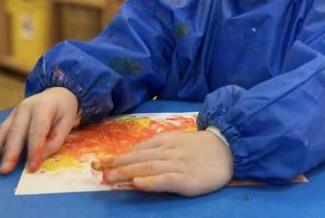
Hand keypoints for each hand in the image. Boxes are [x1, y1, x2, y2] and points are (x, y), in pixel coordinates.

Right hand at [0, 87, 78, 173]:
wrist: (56, 93)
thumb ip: (56, 140)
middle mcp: (26, 107)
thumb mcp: (67, 122)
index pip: (37, 130)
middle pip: (17, 131)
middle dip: (11, 152)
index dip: (34, 150)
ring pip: (4, 131)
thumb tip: (40, 157)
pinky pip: (0, 132)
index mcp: (44, 106)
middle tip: (5, 170)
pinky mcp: (10, 118)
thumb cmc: (63, 109)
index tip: (32, 167)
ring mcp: (15, 112)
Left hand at [92, 130, 233, 195]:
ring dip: (127, 172)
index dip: (119, 156)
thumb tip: (135, 153)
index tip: (100, 162)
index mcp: (166, 141)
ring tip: (109, 177)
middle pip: (139, 157)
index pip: (138, 149)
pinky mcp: (188, 179)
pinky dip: (151, 182)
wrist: (228, 148)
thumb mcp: (178, 140)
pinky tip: (138, 184)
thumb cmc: (201, 147)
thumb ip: (158, 147)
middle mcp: (169, 151)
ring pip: (148, 167)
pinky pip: (167, 180)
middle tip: (95, 168)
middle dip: (116, 163)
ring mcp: (178, 164)